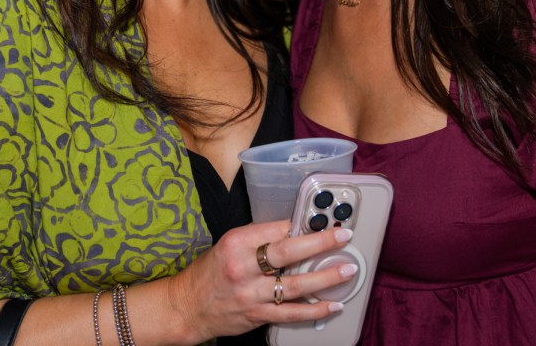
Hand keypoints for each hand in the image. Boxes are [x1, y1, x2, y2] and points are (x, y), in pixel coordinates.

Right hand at [166, 219, 355, 342]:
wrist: (188, 306)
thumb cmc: (211, 270)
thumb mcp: (229, 243)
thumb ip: (258, 237)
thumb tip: (292, 229)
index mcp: (237, 242)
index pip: (275, 229)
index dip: (301, 224)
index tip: (320, 220)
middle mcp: (244, 267)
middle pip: (288, 252)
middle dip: (320, 243)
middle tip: (343, 236)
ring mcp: (252, 294)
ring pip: (295, 285)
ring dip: (326, 277)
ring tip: (347, 269)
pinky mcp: (258, 316)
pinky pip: (291, 313)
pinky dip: (315, 310)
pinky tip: (333, 304)